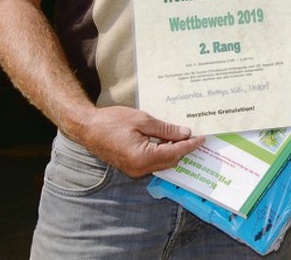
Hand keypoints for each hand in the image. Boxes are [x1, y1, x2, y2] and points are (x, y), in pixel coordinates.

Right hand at [74, 106, 203, 176]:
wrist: (87, 127)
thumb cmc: (112, 121)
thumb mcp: (142, 120)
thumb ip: (165, 129)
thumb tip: (185, 133)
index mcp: (143, 157)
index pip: (175, 152)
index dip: (190, 145)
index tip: (202, 138)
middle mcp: (139, 168)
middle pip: (170, 160)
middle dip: (184, 149)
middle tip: (196, 136)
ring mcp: (133, 169)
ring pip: (162, 163)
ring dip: (173, 151)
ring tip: (184, 137)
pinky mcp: (130, 166)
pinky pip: (152, 162)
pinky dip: (162, 153)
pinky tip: (167, 141)